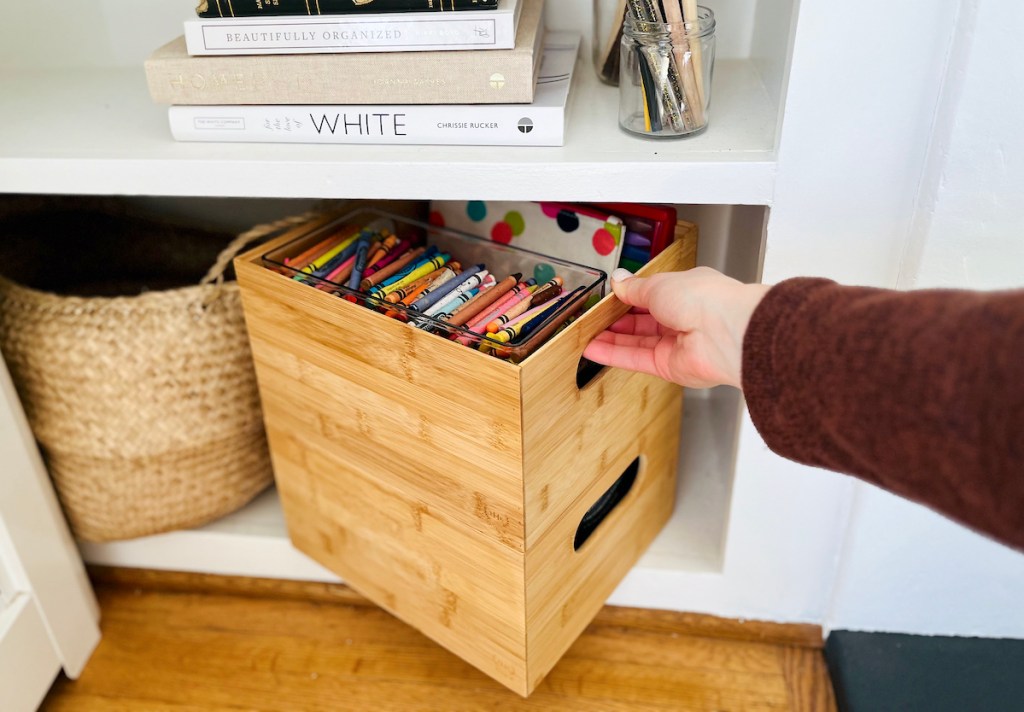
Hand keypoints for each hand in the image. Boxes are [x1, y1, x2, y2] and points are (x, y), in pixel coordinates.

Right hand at [583, 266, 769, 388]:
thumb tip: (619, 281)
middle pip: (643, 321)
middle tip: (593, 318)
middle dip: (617, 319)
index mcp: (687, 292)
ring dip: (611, 339)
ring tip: (587, 335)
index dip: (628, 297)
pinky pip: (636, 359)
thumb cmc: (705, 299)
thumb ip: (635, 287)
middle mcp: (684, 318)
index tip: (607, 297)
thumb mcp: (659, 284)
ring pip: (637, 342)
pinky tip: (595, 350)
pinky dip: (614, 355)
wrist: (725, 332)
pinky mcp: (669, 367)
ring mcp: (676, 344)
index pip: (652, 295)